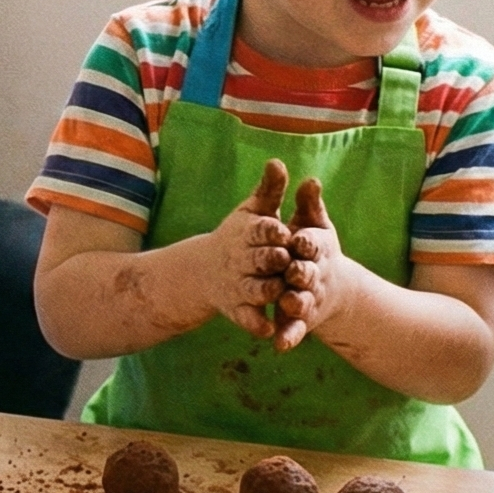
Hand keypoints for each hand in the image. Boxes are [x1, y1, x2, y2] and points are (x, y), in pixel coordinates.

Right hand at [186, 158, 294, 338]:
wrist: (206, 271)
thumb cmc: (239, 236)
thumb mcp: (253, 211)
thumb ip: (269, 190)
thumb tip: (277, 161)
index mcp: (247, 234)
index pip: (260, 230)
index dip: (271, 231)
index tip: (285, 231)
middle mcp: (242, 260)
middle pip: (258, 260)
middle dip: (271, 260)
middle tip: (287, 261)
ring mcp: (239, 286)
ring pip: (254, 289)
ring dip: (266, 291)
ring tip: (281, 293)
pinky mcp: (238, 309)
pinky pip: (247, 318)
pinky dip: (256, 325)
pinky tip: (269, 330)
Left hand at [272, 177, 350, 350]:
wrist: (329, 285)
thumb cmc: (313, 246)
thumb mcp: (312, 223)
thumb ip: (309, 203)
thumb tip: (311, 178)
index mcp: (317, 249)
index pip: (312, 243)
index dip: (306, 241)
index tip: (298, 238)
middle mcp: (314, 274)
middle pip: (308, 273)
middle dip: (302, 272)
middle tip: (293, 271)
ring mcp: (308, 298)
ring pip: (302, 301)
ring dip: (296, 302)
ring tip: (288, 304)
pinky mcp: (300, 320)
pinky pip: (294, 330)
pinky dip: (288, 338)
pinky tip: (278, 345)